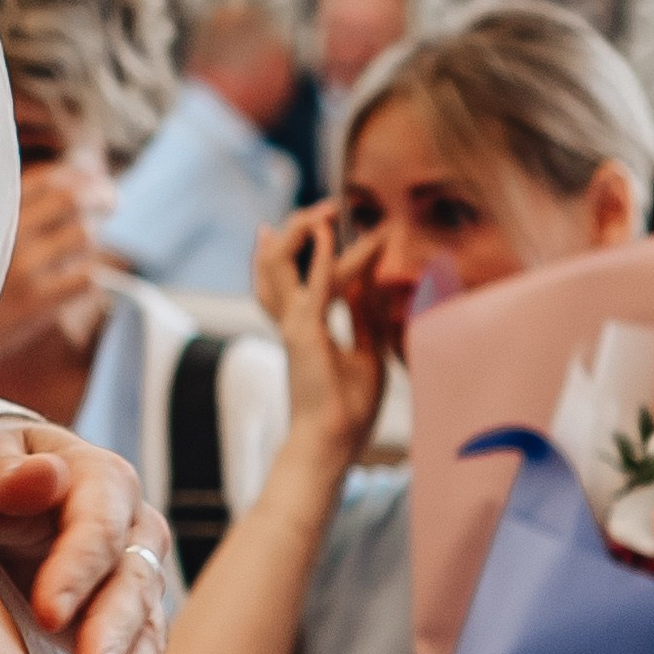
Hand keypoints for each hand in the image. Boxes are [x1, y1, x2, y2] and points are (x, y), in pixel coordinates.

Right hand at [0, 157, 118, 366]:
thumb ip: (22, 206)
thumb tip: (85, 177)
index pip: (48, 178)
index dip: (79, 176)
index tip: (94, 180)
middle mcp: (8, 233)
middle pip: (72, 199)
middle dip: (101, 196)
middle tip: (111, 202)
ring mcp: (23, 267)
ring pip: (84, 238)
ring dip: (89, 243)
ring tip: (77, 251)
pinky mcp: (37, 301)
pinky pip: (88, 279)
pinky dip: (90, 279)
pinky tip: (76, 283)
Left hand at [0, 415, 165, 653]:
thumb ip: (2, 471)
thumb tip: (43, 476)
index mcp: (102, 482)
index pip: (98, 531)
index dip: (75, 573)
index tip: (47, 613)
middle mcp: (132, 534)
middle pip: (130, 587)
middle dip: (112, 635)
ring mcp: (131, 583)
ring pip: (143, 631)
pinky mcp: (122, 625)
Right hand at [253, 202, 382, 467]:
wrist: (330, 443)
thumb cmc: (347, 410)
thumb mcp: (368, 353)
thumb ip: (367, 317)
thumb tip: (375, 285)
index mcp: (303, 329)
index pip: (306, 278)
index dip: (325, 251)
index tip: (348, 228)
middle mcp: (291, 322)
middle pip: (278, 265)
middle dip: (297, 232)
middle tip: (323, 209)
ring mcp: (293, 326)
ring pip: (281, 267)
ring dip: (301, 234)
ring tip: (324, 211)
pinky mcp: (305, 332)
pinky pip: (313, 285)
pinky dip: (319, 256)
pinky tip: (325, 230)